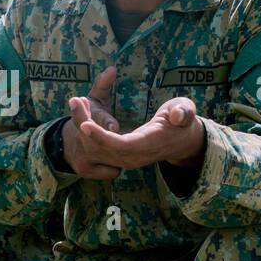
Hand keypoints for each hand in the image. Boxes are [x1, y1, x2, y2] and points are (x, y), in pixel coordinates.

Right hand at [60, 66, 121, 178]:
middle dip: (113, 144)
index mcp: (81, 124)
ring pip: (109, 160)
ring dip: (119, 155)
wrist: (67, 145)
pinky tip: (118, 158)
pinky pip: (111, 171)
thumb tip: (113, 69)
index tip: (114, 127)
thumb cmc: (89, 117)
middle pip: (98, 144)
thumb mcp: (93, 100)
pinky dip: (115, 166)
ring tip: (126, 148)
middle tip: (127, 141)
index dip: (106, 125)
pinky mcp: (86, 171)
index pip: (93, 125)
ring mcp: (83, 159)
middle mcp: (80, 142)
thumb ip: (102, 84)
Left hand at [73, 95, 204, 173]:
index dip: (102, 137)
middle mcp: (135, 156)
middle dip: (84, 126)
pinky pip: (98, 149)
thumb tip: (177, 116)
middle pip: (103, 147)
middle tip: (75, 101)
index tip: (84, 125)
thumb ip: (184, 112)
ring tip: (76, 102)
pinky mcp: (120, 156)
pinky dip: (87, 132)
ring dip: (82, 126)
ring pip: (97, 149)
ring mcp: (126, 159)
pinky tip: (80, 113)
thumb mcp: (186, 111)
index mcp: (149, 144)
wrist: (181, 141)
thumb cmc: (182, 121)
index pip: (121, 145)